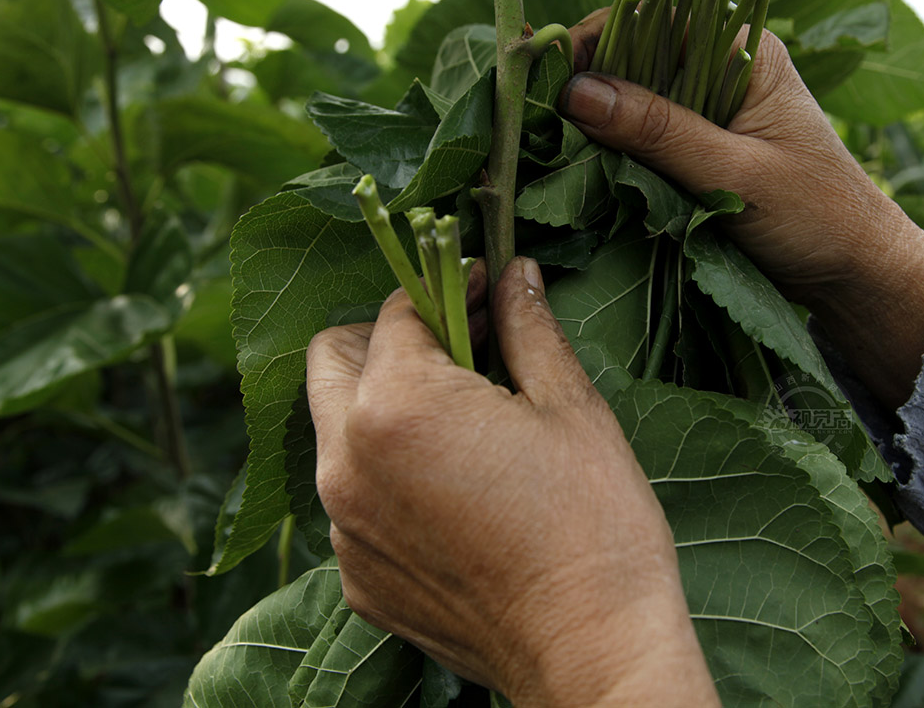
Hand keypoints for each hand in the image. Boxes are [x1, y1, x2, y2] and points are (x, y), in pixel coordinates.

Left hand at [307, 258, 718, 706]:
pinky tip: (454, 495)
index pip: (395, 312)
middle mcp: (348, 463)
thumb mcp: (570, 407)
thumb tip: (517, 274)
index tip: (483, 286)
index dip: (446, 287)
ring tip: (460, 427)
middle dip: (385, 340)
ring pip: (336, 434)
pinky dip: (388, 481)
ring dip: (382, 410)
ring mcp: (345, 529)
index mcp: (397, 405)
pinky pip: (353, 503)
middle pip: (330, 360)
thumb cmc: (593, 524)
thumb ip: (528, 329)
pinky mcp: (356, 579)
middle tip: (456, 350)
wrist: (591, 649)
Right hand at [563, 10, 923, 407]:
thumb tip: (579, 93)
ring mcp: (708, 112)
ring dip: (596, 128)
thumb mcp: (736, 173)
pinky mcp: (698, 152)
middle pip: (633, 59)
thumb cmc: (819, 217)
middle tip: (538, 124)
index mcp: (743, 51)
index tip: (546, 81)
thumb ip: (660, 132)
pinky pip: (642, 142)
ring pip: (632, 103)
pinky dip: (614, 157)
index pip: (651, 20)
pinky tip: (585, 174)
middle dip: (586, 88)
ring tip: (551, 151)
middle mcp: (721, 70)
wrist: (856, 273)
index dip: (593, 42)